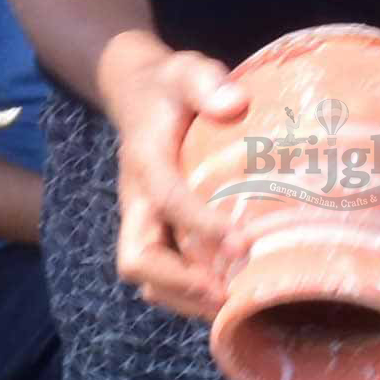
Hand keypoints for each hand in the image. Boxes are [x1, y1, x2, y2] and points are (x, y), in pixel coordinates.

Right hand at [103, 37, 245, 321]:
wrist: (139, 95)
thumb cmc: (171, 87)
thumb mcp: (187, 71)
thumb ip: (206, 82)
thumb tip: (234, 103)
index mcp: (146, 161)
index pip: (168, 200)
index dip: (201, 226)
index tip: (242, 244)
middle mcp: (137, 200)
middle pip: (136, 257)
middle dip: (179, 283)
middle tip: (227, 296)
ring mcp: (142, 221)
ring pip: (148, 275)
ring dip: (185, 299)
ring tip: (234, 308)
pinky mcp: (154, 232)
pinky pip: (160, 275)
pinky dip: (187, 294)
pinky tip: (227, 299)